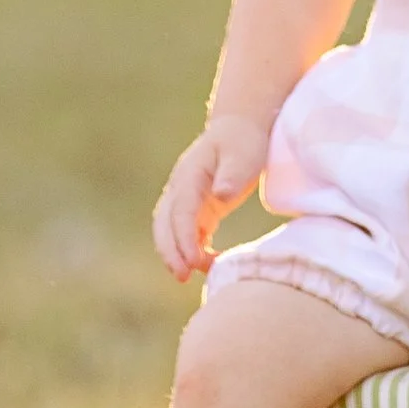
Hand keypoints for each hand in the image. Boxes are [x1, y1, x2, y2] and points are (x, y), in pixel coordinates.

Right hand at [152, 117, 270, 280]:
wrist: (239, 130)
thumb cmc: (242, 142)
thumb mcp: (243, 154)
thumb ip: (232, 174)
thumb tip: (220, 195)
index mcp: (190, 175)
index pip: (181, 210)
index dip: (184, 238)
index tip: (193, 261)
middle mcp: (181, 189)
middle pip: (165, 224)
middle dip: (170, 252)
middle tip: (183, 276)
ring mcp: (186, 200)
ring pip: (170, 232)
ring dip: (178, 255)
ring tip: (196, 276)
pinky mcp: (196, 210)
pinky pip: (188, 235)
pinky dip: (194, 252)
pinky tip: (211, 263)